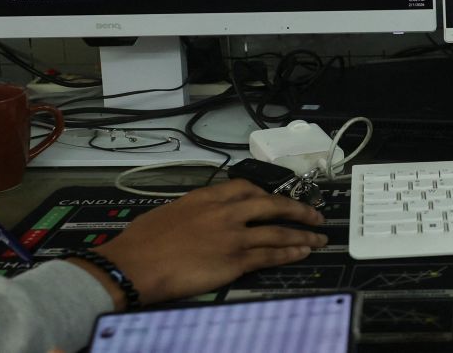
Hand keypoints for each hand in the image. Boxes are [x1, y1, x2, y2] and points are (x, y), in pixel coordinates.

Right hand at [79, 179, 326, 307]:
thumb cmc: (141, 243)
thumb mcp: (169, 212)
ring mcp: (234, 236)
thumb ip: (193, 210)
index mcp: (207, 197)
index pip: (246, 187)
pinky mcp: (235, 260)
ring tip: (319, 237)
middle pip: (272, 205)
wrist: (133, 265)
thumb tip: (201, 217)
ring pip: (279, 231)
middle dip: (298, 209)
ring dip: (303, 234)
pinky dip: (290, 252)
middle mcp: (226, 212)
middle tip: (315, 214)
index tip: (276, 198)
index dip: (267, 193)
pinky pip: (271, 254)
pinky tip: (303, 252)